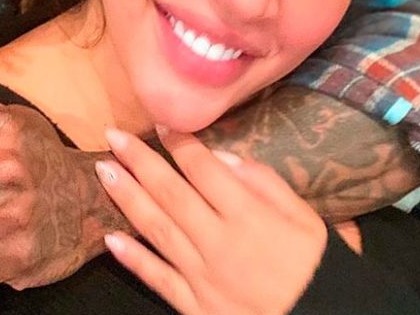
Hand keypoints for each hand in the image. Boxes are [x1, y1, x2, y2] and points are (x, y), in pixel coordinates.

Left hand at [96, 127, 327, 314]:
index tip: (159, 121)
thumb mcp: (307, 219)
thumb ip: (266, 184)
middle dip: (138, 161)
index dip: (179, 142)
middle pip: (171, 192)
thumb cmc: (316, 268)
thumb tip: (222, 156)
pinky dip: (133, 258)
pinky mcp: (195, 305)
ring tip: (103, 170)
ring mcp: (202, 275)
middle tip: (112, 135)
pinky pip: (158, 278)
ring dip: (126, 197)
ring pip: (157, 228)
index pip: (203, 168)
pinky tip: (110, 238)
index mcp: (249, 216)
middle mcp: (219, 241)